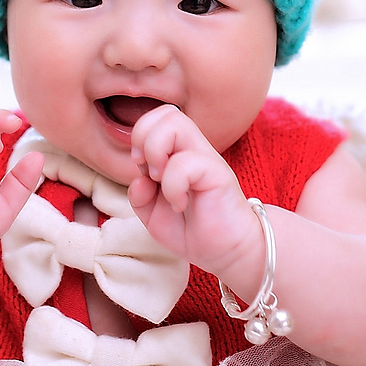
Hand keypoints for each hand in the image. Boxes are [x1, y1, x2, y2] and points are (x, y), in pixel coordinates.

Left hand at [126, 105, 259, 275]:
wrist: (227, 252)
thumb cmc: (193, 229)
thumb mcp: (154, 215)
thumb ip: (139, 196)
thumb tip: (138, 179)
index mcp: (177, 152)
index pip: (156, 118)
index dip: (139, 137)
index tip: (141, 169)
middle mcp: (192, 149)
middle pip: (166, 112)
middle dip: (144, 138)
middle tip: (150, 172)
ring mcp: (206, 158)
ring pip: (176, 123)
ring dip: (155, 152)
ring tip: (161, 182)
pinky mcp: (218, 174)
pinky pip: (185, 163)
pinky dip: (172, 186)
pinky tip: (179, 204)